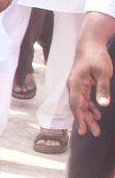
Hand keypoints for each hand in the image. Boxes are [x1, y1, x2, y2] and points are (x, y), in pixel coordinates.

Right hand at [68, 18, 113, 135]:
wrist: (90, 43)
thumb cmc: (96, 56)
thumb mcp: (103, 73)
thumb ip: (102, 89)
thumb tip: (103, 106)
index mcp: (76, 83)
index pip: (76, 104)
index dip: (80, 118)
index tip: (83, 130)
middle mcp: (74, 86)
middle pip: (78, 107)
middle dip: (85, 121)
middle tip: (93, 133)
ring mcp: (77, 85)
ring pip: (81, 104)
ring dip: (88, 116)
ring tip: (96, 129)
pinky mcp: (82, 84)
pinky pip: (85, 99)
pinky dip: (90, 107)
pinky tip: (97, 115)